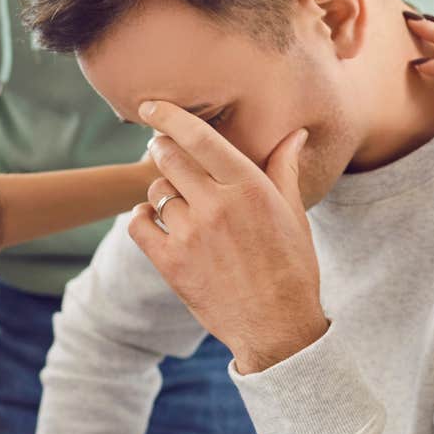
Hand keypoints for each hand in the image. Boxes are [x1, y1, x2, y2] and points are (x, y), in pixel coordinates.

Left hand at [127, 101, 329, 374]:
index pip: (199, 137)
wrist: (278, 327)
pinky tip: (152, 218)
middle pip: (169, 158)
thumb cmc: (292, 267)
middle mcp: (217, 205)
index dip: (169, 116)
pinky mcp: (171, 263)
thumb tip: (294, 134)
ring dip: (161, 190)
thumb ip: (284, 169)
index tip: (150, 106)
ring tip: (177, 200)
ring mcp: (191, 235)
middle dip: (162, 149)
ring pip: (157, 191)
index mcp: (249, 187)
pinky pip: (139, 224)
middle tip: (163, 151)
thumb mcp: (294, 214)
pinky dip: (141, 217)